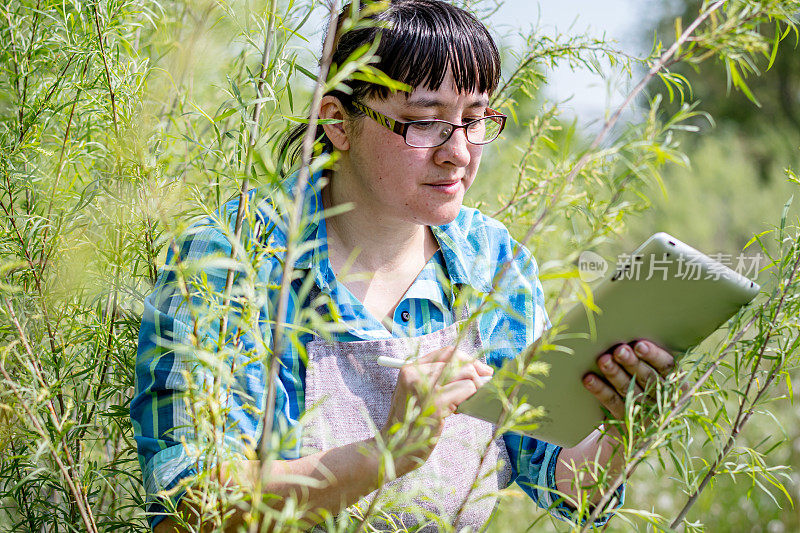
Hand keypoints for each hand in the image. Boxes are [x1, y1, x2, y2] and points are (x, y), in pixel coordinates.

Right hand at [381, 345, 492, 474]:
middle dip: (476, 372)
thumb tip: (473, 369)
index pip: (446, 352)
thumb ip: (437, 379)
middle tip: (484, 382)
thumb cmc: (410, 421)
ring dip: (474, 387)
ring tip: (466, 400)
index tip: (480, 368)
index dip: (467, 358)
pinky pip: (467, 390)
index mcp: (410, 369)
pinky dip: (470, 399)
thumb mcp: (416, 393)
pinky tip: (459, 410)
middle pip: (458, 361)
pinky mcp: (436, 404)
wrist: (394, 446)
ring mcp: (425, 388)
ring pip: (466, 374)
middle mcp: (416, 374)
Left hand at [582, 339, 676, 426]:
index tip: (639, 345)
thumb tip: (624, 335)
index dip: (654, 356)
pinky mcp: (627, 422)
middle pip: (648, 378)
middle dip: (632, 363)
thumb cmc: (644, 386)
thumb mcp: (654, 375)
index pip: (668, 368)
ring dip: (615, 373)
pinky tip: (589, 379)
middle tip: (619, 350)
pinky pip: (613, 403)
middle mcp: (664, 399)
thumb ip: (647, 359)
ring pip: (629, 390)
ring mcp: (646, 413)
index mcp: (675, 384)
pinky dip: (600, 390)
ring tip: (603, 360)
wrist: (635, 428)